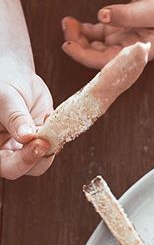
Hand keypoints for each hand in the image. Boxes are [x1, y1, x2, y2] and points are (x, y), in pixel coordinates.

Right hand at [0, 60, 52, 178]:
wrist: (17, 75)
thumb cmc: (3, 82)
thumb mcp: (5, 97)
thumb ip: (15, 117)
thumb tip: (27, 136)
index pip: (5, 165)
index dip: (21, 161)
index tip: (36, 143)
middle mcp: (6, 150)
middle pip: (21, 169)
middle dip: (36, 158)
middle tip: (45, 141)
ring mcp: (25, 148)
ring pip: (39, 163)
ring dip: (49, 148)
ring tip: (47, 121)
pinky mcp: (42, 142)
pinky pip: (52, 148)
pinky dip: (56, 137)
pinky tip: (49, 116)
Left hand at [61, 0, 153, 69]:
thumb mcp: (151, 10)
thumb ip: (126, 15)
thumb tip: (102, 15)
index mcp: (138, 53)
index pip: (107, 62)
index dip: (85, 56)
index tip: (68, 45)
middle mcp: (130, 51)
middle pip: (98, 57)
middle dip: (79, 46)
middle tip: (66, 28)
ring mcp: (126, 41)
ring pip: (97, 46)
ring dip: (80, 38)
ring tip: (67, 23)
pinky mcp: (123, 29)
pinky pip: (100, 35)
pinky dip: (86, 30)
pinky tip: (76, 23)